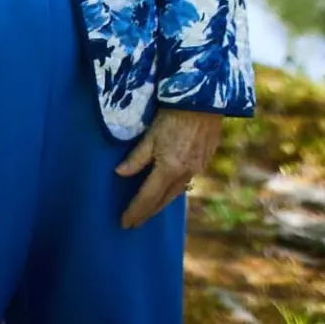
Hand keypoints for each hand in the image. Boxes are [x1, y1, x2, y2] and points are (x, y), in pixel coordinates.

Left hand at [115, 108, 222, 228]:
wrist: (204, 100)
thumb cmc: (173, 114)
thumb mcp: (151, 135)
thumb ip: (136, 157)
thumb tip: (119, 173)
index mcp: (169, 168)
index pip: (148, 197)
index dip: (135, 211)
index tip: (124, 223)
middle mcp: (185, 173)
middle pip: (163, 200)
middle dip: (148, 213)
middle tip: (135, 222)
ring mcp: (198, 168)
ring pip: (176, 193)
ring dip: (161, 203)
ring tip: (149, 210)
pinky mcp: (205, 161)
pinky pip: (187, 181)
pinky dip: (174, 190)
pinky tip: (169, 189)